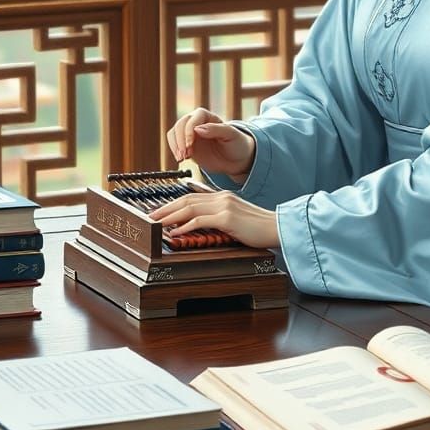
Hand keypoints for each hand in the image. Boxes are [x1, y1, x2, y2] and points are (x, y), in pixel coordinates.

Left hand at [150, 185, 278, 249]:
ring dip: (170, 216)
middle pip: (187, 199)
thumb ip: (219, 218)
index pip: (192, 197)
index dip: (174, 203)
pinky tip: (175, 233)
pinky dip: (184, 226)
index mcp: (222, 196)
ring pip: (190, 208)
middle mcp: (221, 197)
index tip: (161, 212)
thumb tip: (199, 227)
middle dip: (166, 208)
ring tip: (157, 224)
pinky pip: (200, 221)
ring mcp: (224, 206)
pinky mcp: (227, 218)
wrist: (277, 227)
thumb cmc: (258, 227)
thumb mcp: (236, 219)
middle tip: (152, 216)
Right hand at [166, 107, 255, 179]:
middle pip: (180, 125)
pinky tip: (181, 158)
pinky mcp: (185, 144)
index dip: (188, 131)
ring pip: (174, 133)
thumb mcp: (231, 135)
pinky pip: (173, 144)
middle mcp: (196, 122)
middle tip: (185, 155)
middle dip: (180, 141)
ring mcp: (189, 133)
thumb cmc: (236, 144)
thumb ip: (216, 130)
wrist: (235, 159)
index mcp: (207, 116)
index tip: (189, 144)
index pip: (193, 119)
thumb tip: (197, 129)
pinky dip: (174, 150)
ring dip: (175, 146)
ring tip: (182, 158)